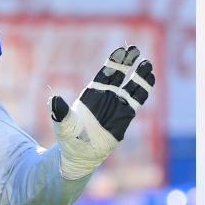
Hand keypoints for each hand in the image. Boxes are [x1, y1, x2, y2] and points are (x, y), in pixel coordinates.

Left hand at [49, 46, 154, 179]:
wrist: (79, 155)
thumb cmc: (69, 138)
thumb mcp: (63, 124)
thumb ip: (60, 111)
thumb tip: (53, 98)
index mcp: (92, 94)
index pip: (105, 73)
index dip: (114, 62)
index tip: (122, 51)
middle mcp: (106, 96)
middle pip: (119, 75)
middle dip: (127, 63)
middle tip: (135, 49)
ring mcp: (117, 105)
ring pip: (131, 86)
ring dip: (140, 76)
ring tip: (147, 64)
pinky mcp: (125, 116)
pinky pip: (137, 101)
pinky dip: (144, 90)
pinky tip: (150, 79)